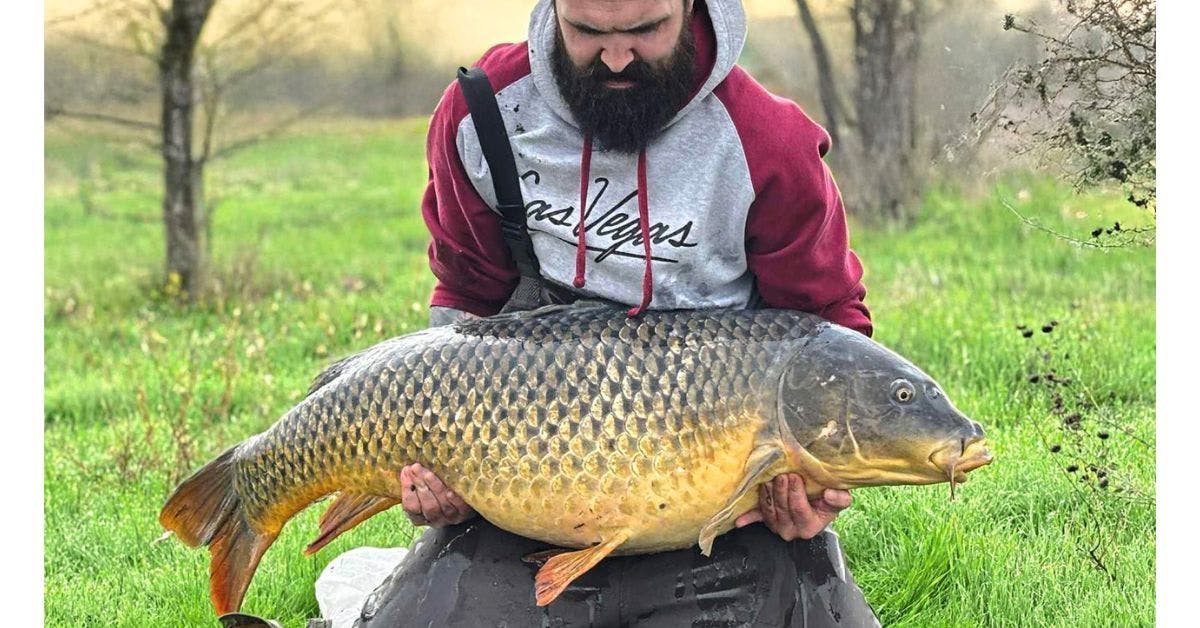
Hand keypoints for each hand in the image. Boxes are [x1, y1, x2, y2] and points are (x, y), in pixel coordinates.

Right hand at [399, 463, 475, 527]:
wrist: (463, 502)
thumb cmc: (437, 492)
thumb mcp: (424, 490)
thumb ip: (416, 482)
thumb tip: (407, 466)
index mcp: (420, 517)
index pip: (410, 507)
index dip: (407, 489)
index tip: (406, 471)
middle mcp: (435, 520)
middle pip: (427, 506)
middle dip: (419, 485)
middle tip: (415, 468)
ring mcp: (451, 517)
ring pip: (441, 505)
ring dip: (434, 488)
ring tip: (428, 474)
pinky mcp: (465, 513)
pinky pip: (459, 507)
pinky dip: (453, 499)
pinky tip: (450, 490)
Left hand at [733, 474, 850, 540]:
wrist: (816, 504)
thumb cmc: (827, 501)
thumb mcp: (839, 501)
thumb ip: (840, 499)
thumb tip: (831, 494)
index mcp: (809, 527)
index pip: (799, 509)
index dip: (796, 493)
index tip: (795, 477)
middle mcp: (791, 530)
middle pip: (781, 509)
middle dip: (780, 490)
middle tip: (782, 474)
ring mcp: (776, 526)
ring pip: (768, 509)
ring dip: (768, 493)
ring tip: (770, 478)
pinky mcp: (765, 519)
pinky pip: (755, 518)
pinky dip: (747, 518)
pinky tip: (739, 521)